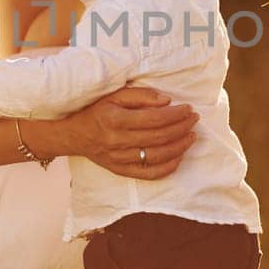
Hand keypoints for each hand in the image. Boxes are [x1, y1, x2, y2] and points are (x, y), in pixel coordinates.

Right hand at [61, 86, 199, 179]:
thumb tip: (166, 101)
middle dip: (181, 128)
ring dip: (179, 147)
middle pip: (159, 137)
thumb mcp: (114, 95)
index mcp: (115, 119)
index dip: (175, 115)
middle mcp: (117, 140)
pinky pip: (148, 173)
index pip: (154, 119)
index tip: (188, 109)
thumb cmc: (96, 110)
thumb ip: (140, 95)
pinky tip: (179, 157)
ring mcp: (119, 158)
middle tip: (194, 120)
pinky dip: (167, 168)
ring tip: (191, 136)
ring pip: (157, 156)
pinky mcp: (120, 170)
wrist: (74, 134)